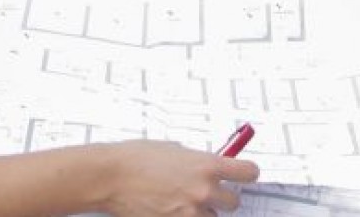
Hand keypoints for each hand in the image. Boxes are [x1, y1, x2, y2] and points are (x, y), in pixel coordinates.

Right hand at [92, 140, 258, 215]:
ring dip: (204, 212)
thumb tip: (210, 167)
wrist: (110, 176)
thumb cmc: (136, 158)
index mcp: (206, 165)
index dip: (248, 174)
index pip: (248, 173)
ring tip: (185, 202)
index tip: (245, 174)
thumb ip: (197, 161)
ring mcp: (189, 212)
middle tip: (209, 192)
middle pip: (234, 202)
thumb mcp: (175, 149)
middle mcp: (203, 191)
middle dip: (223, 197)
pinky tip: (174, 211)